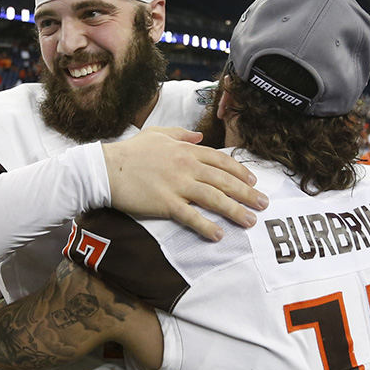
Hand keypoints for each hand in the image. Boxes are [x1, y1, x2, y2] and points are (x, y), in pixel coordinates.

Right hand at [102, 127, 268, 240]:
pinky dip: (207, 226)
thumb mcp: (157, 134)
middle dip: (247, 193)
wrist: (105, 168)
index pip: (221, 160)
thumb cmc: (129, 152)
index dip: (240, 172)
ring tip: (250, 221)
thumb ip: (181, 134)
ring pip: (214, 198)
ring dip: (235, 211)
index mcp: (185, 150)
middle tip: (264, 204)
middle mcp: (186, 166)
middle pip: (224, 180)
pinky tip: (219, 235)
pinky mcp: (165, 203)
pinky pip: (191, 216)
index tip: (253, 182)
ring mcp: (177, 185)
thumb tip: (200, 135)